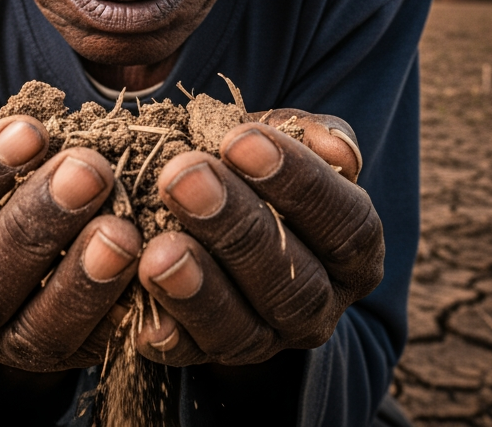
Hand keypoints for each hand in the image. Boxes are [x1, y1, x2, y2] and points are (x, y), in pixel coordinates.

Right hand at [0, 106, 143, 371]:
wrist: (46, 257)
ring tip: (122, 232)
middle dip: (34, 225)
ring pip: (34, 333)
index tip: (31, 131)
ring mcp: (8, 348)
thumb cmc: (13, 186)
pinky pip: (96, 351)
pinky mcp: (68, 362)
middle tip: (89, 172)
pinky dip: (124, 315)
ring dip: (80, 281)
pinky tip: (151, 274)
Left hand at [131, 110, 383, 365]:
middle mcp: (320, 306)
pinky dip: (165, 331)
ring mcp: (267, 340)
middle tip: (181, 178)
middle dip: (236, 227)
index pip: (346, 223)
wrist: (215, 216)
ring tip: (157, 248)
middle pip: (294, 281)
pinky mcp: (211, 357)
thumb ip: (306, 133)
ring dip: (198, 287)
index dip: (299, 182)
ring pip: (244, 328)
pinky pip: (189, 354)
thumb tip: (335, 146)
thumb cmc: (253, 168)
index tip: (240, 139)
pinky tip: (138, 302)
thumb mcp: (281, 141)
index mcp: (353, 250)